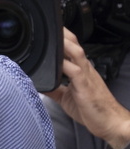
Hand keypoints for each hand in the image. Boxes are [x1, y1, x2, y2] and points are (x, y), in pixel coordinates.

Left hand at [45, 31, 129, 148]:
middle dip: (63, 35)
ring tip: (53, 36)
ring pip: (76, 53)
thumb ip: (54, 89)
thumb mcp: (66, 98)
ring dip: (64, 44)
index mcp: (81, 71)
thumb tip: (39, 84)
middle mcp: (85, 69)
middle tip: (49, 26)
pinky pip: (75, 71)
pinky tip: (56, 62)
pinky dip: (65, 65)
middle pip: (74, 45)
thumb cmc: (92, 109)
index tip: (50, 31)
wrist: (110, 122)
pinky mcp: (85, 86)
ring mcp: (86, 76)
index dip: (63, 39)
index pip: (72, 49)